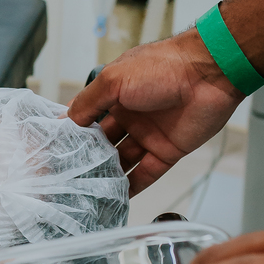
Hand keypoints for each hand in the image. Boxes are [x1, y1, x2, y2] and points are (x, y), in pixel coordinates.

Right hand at [67, 33, 241, 193]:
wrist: (209, 73)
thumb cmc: (164, 66)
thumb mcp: (114, 79)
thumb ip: (88, 102)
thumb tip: (65, 121)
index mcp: (115, 94)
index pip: (87, 118)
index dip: (72, 135)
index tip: (54, 153)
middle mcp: (130, 115)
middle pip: (103, 144)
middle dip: (87, 159)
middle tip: (68, 177)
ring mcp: (148, 134)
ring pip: (122, 161)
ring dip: (107, 175)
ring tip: (87, 191)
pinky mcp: (167, 151)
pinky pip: (146, 173)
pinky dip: (132, 186)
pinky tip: (116, 198)